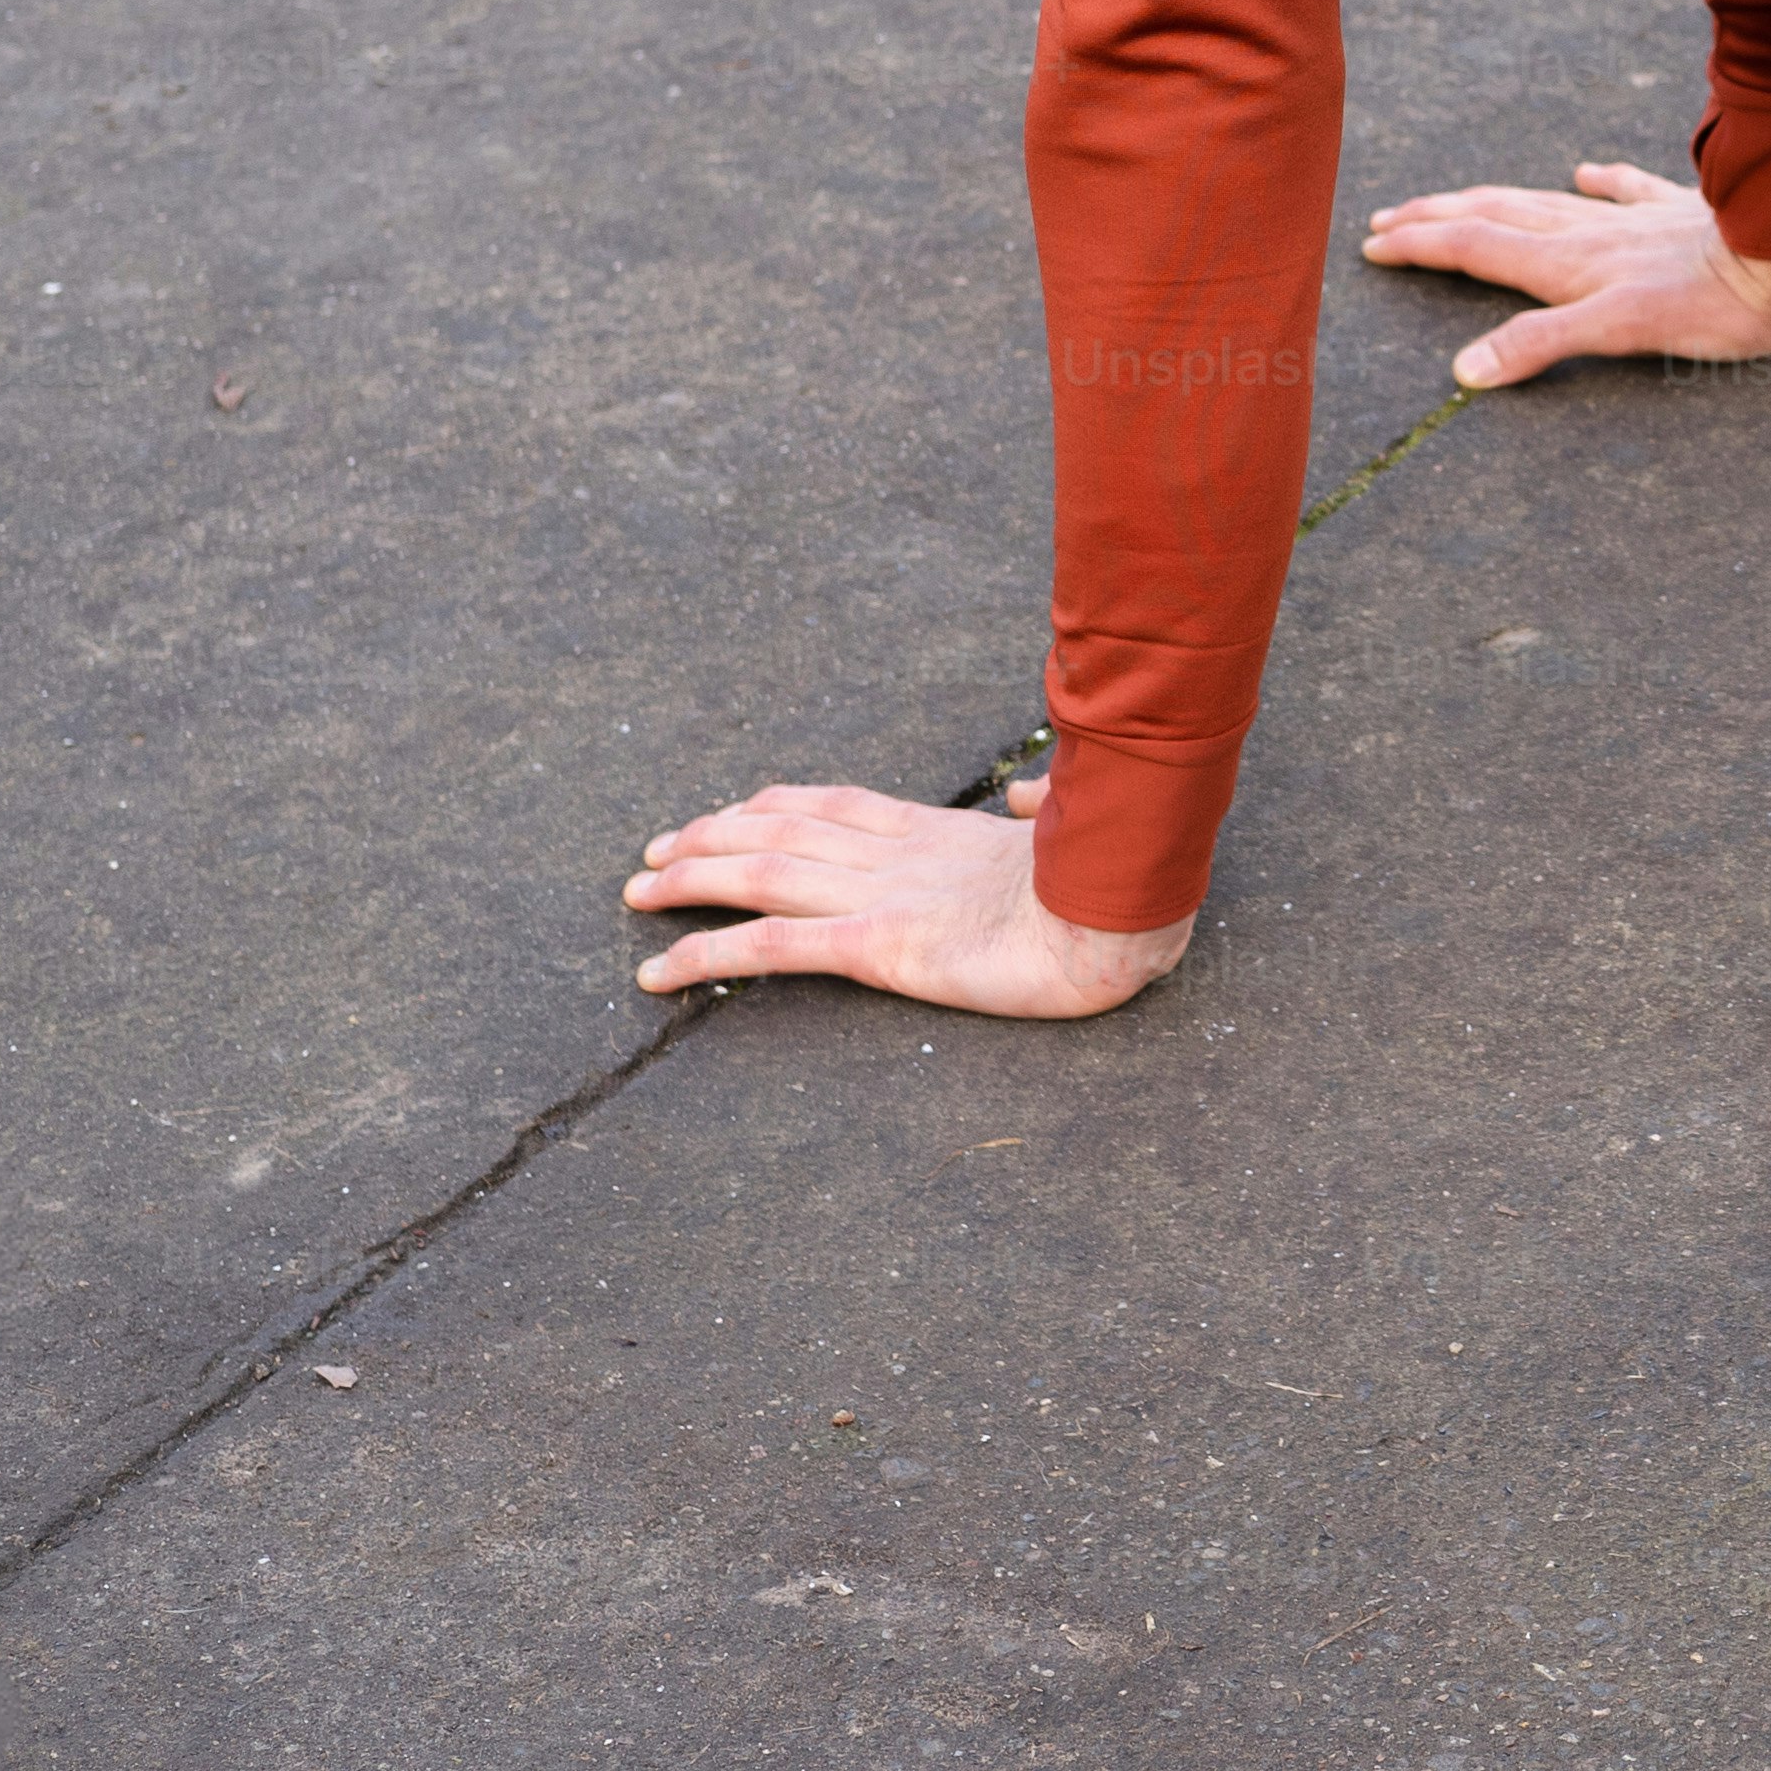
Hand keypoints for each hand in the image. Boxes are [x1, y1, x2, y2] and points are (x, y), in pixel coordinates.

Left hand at [623, 783, 1191, 1016]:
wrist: (1133, 913)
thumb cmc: (1119, 884)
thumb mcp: (1070, 840)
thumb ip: (1035, 814)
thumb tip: (1024, 798)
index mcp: (944, 832)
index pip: (837, 805)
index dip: (774, 803)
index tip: (733, 809)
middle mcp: (901, 855)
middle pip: (782, 827)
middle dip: (712, 834)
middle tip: (656, 851)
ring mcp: (886, 897)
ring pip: (762, 872)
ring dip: (691, 879)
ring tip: (637, 893)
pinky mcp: (881, 948)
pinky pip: (773, 948)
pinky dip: (706, 954)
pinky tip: (659, 972)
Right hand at [1360, 155, 1770, 385]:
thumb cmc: (1717, 306)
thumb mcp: (1621, 334)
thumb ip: (1542, 345)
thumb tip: (1466, 370)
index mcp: (1571, 264)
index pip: (1477, 248)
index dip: (1421, 246)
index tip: (1372, 242)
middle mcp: (1592, 235)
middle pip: (1498, 218)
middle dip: (1439, 219)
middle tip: (1388, 217)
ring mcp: (1636, 220)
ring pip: (1546, 204)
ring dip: (1495, 202)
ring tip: (1459, 198)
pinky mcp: (1681, 213)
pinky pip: (1628, 190)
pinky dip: (1599, 182)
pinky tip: (1588, 171)